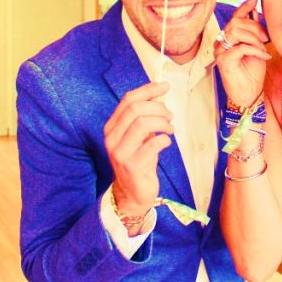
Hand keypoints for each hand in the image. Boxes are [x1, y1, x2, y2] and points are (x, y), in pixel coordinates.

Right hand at [104, 82, 173, 224]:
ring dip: (162, 123)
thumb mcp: (137, 137)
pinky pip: (151, 145)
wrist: (132, 195)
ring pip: (141, 124)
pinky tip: (166, 143)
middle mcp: (112, 138)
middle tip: (170, 115)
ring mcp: (120, 153)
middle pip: (134, 109)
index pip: (128, 100)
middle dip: (157, 107)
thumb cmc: (138, 160)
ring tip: (170, 129)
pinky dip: (163, 140)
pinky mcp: (132, 166)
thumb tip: (159, 94)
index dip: (148, 90)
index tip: (165, 86)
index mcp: (112, 127)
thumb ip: (142, 117)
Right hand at [214, 2, 269, 110]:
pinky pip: (240, 47)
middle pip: (236, 22)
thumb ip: (254, 32)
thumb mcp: (257, 47)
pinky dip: (255, 49)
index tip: (255, 0)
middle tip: (266, 38)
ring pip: (236, 32)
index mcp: (230, 37)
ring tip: (264, 47)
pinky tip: (264, 55)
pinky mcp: (223, 60)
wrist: (249, 94)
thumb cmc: (252, 72)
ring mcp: (220, 51)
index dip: (244, 7)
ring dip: (254, 38)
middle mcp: (222, 42)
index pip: (235, 17)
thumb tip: (256, 13)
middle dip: (255, 27)